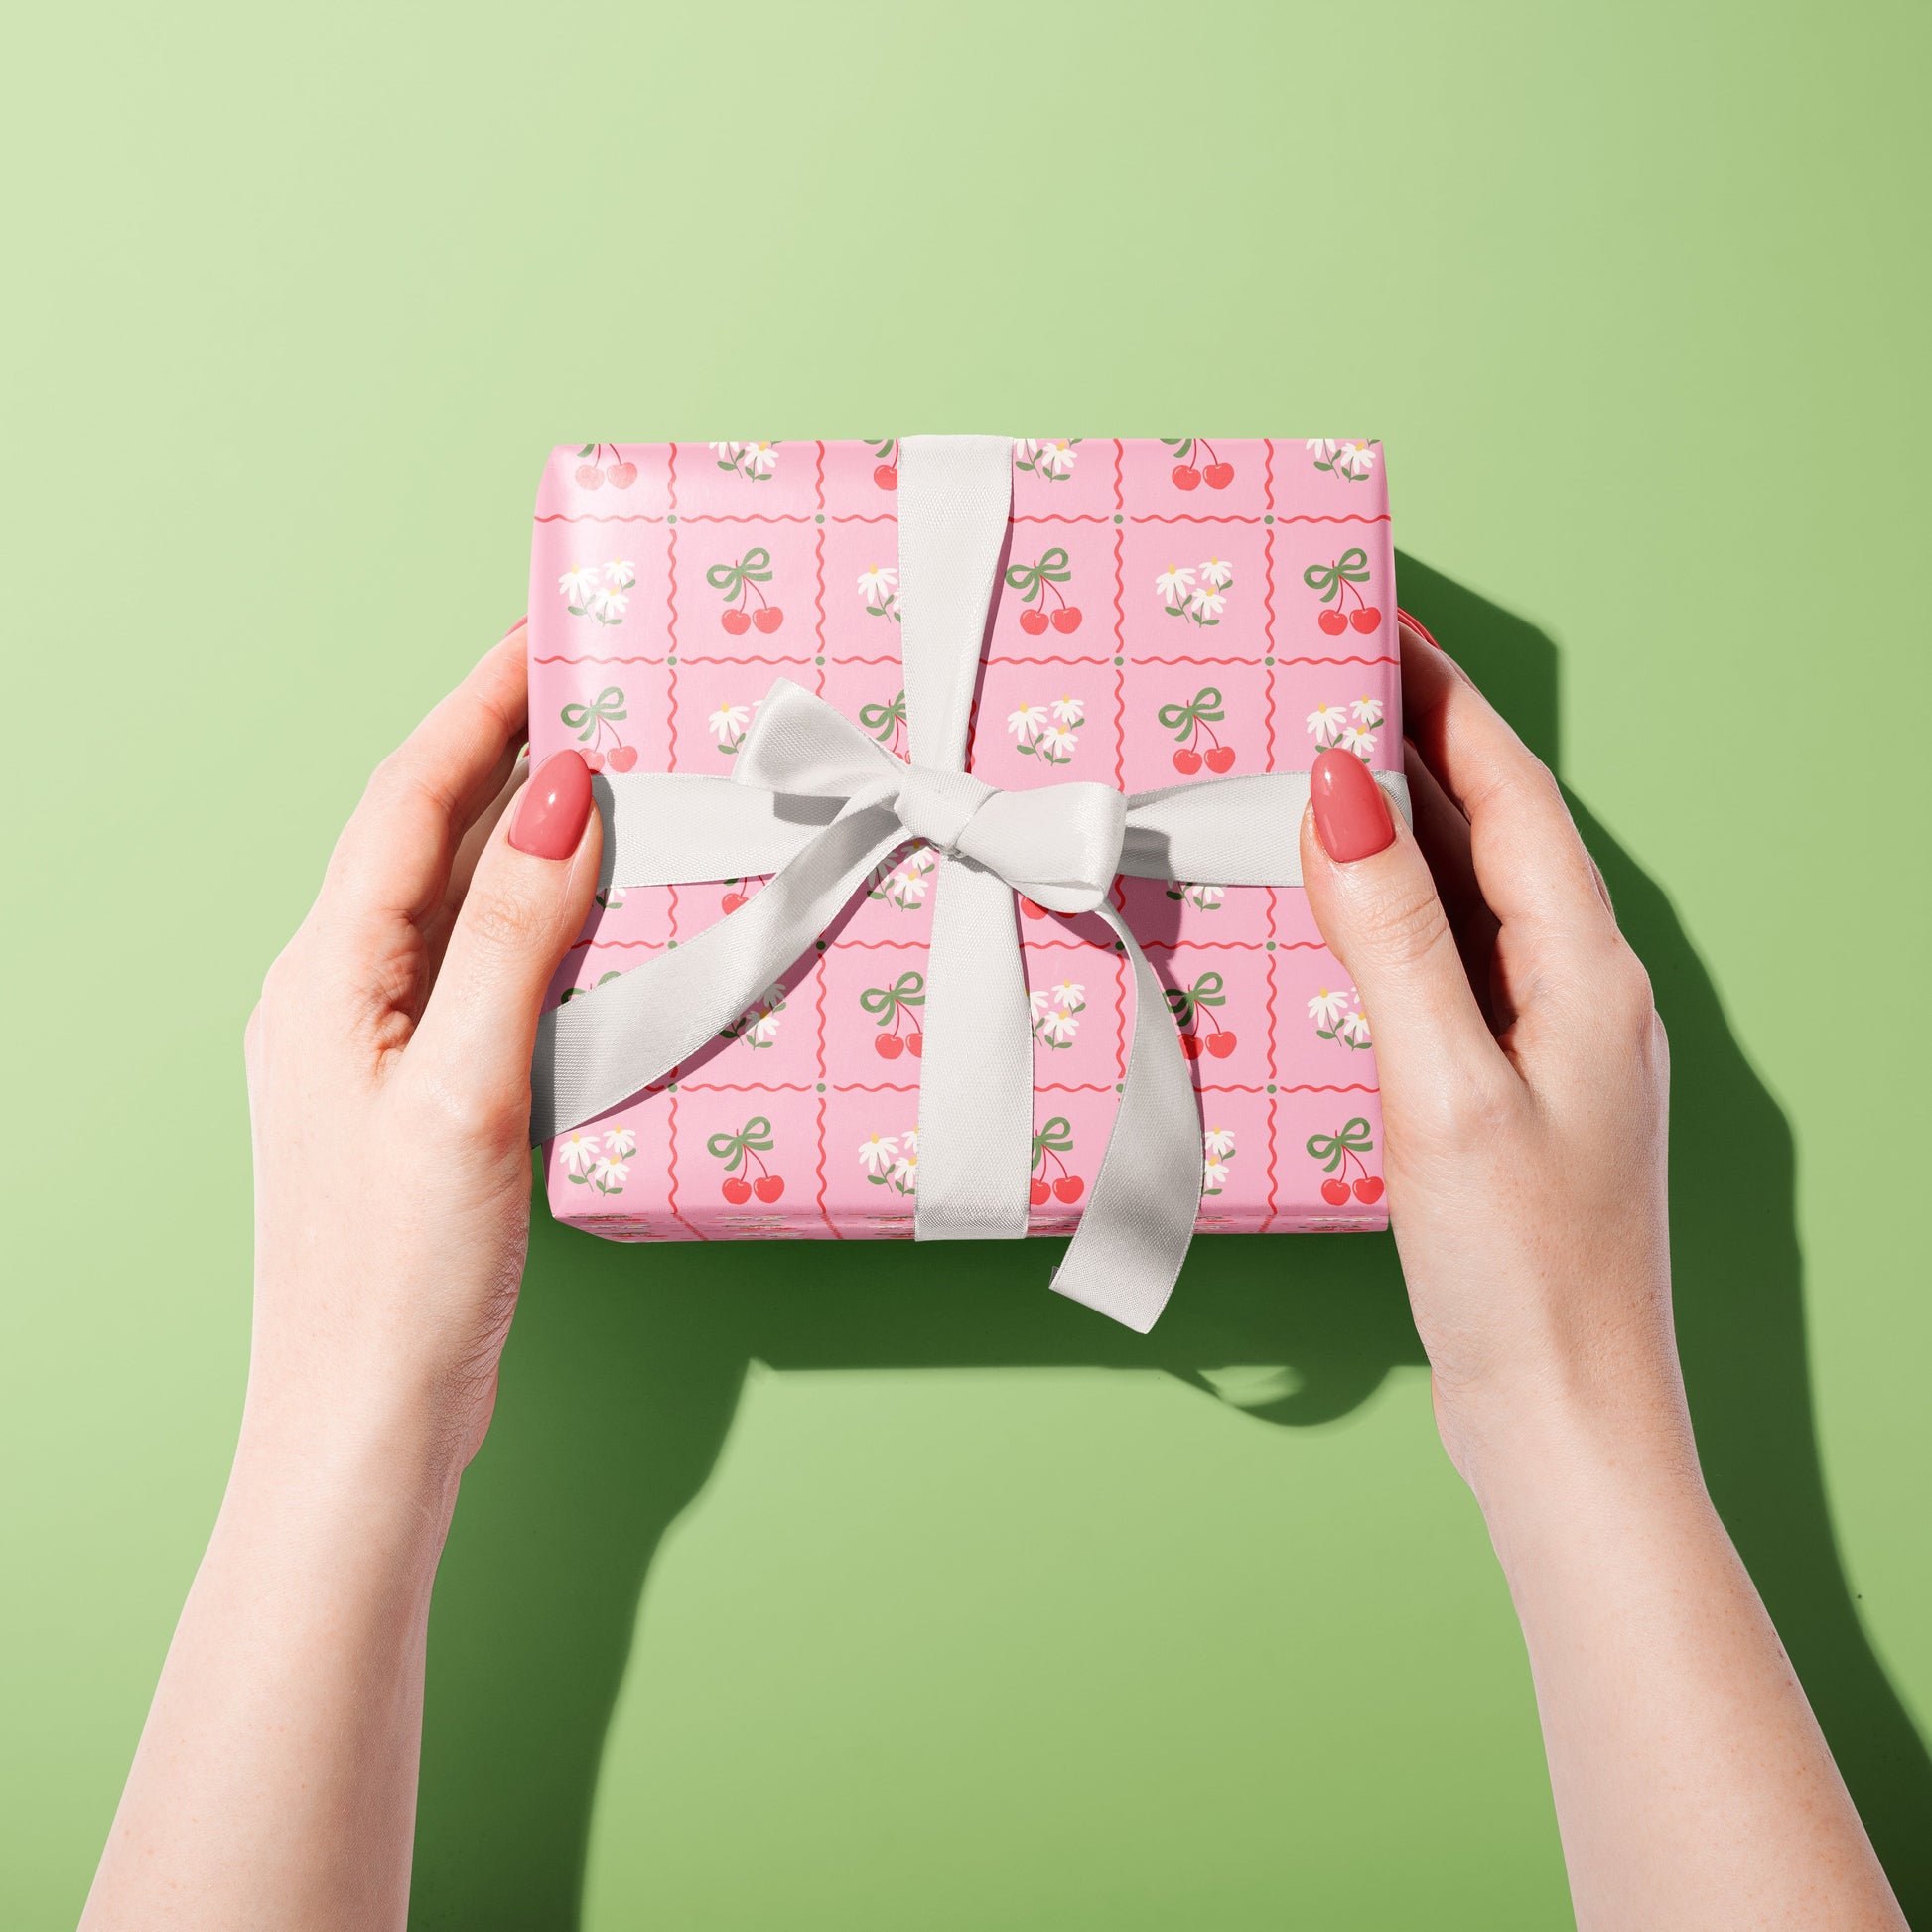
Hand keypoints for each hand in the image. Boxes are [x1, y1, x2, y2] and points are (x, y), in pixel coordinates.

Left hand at [241, 622, 599, 1487]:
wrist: (366, 1421)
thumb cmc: (398, 1272)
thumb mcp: (462, 1089)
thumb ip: (509, 935)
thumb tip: (558, 790)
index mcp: (327, 975)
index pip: (406, 798)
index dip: (476, 705)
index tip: (547, 633)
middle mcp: (337, 993)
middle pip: (426, 835)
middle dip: (507, 751)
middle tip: (602, 692)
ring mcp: (374, 1046)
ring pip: (455, 901)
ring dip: (528, 835)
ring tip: (617, 785)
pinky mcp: (418, 1094)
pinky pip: (479, 968)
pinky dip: (539, 921)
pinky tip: (599, 924)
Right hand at [1300, 621, 1678, 1491]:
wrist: (1568, 1424)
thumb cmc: (1523, 1271)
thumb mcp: (1445, 1088)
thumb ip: (1394, 933)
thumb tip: (1345, 787)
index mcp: (1584, 970)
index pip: (1506, 791)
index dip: (1443, 696)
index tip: (1377, 620)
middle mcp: (1579, 992)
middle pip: (1491, 833)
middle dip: (1413, 747)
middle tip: (1324, 681)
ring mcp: (1547, 1047)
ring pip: (1466, 901)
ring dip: (1397, 833)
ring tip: (1314, 778)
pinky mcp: (1509, 1098)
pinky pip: (1446, 970)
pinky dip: (1388, 923)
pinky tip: (1335, 928)